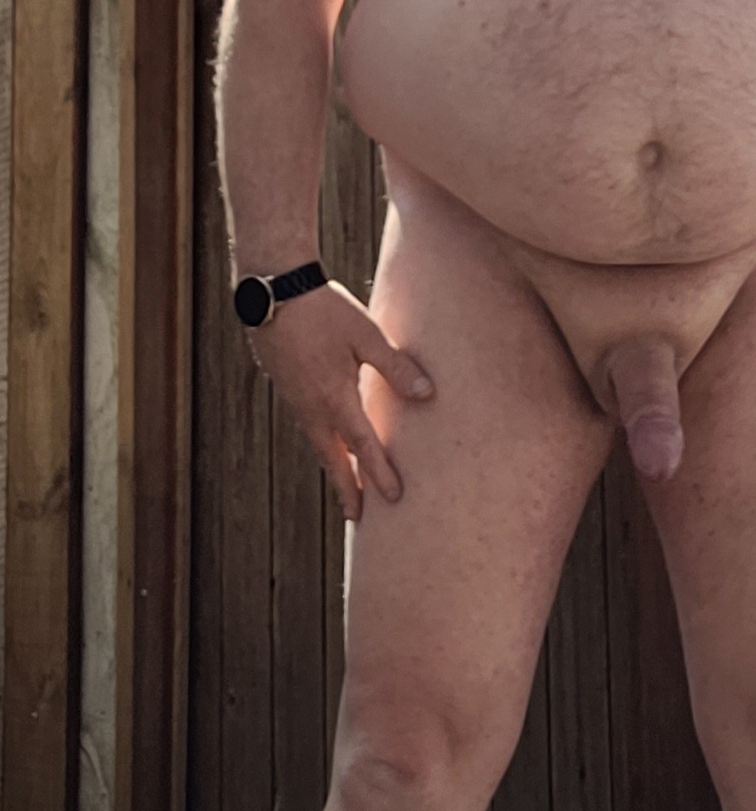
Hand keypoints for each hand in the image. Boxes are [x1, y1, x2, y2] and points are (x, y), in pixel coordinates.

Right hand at [245, 278, 432, 520]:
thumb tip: (428, 395)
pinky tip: (330, 443)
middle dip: (346, 488)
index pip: (363, 446)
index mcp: (334, 397)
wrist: (272, 291)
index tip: (393, 498)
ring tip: (346, 487)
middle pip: (333, 458)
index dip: (379, 473)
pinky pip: (308, 427)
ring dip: (334, 467)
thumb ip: (397, 367)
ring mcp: (296, 400)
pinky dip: (322, 444)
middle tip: (356, 518)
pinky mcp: (288, 388)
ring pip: (318, 444)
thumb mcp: (367, 335)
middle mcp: (312, 407)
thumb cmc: (324, 310)